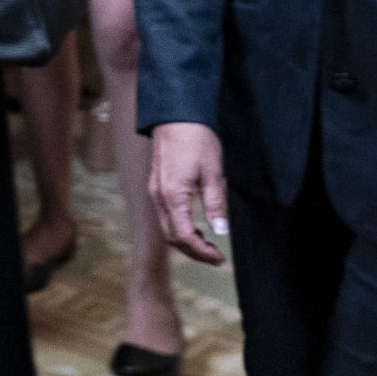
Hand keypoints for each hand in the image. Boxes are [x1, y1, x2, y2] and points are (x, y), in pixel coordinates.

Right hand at [149, 121, 229, 265]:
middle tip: (216, 256)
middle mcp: (158, 197)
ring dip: (186, 241)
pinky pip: (165, 216)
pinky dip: (180, 228)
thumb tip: (221, 231)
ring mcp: (155, 192)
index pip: (184, 236)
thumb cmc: (195, 140)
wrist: (175, 117)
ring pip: (167, 228)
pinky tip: (196, 227)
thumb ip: (215, 204)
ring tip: (209, 244)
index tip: (220, 258)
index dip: (202, 252)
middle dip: (193, 251)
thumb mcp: (213, 172)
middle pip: (172, 237)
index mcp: (172, 195)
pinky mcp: (157, 187)